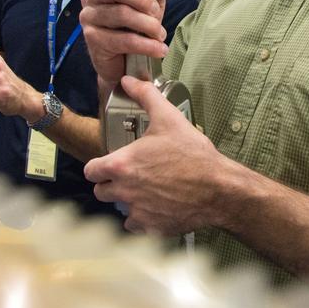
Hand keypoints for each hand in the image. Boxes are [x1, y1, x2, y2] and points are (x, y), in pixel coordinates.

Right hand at [79, 0, 176, 98]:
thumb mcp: (150, 4)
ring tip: (159, 33)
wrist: (123, 62)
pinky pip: (123, 40)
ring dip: (147, 24)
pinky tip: (158, 48)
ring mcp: (89, 18)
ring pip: (121, 13)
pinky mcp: (93, 40)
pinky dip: (146, 45)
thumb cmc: (133, 27)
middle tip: (155, 12)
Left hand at [83, 75, 224, 234]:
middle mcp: (123, 190)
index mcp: (122, 164)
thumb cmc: (193, 155)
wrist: (217, 187)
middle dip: (111, 184)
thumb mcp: (169, 118)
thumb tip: (130, 81)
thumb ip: (146, 96)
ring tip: (146, 191)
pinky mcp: (149, 227)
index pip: (91, 170)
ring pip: (118, 209)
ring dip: (127, 201)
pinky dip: (142, 219)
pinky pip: (135, 226)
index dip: (99, 166)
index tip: (110, 164)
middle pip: (101, 191)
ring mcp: (136, 211)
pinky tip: (156, 206)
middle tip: (130, 176)